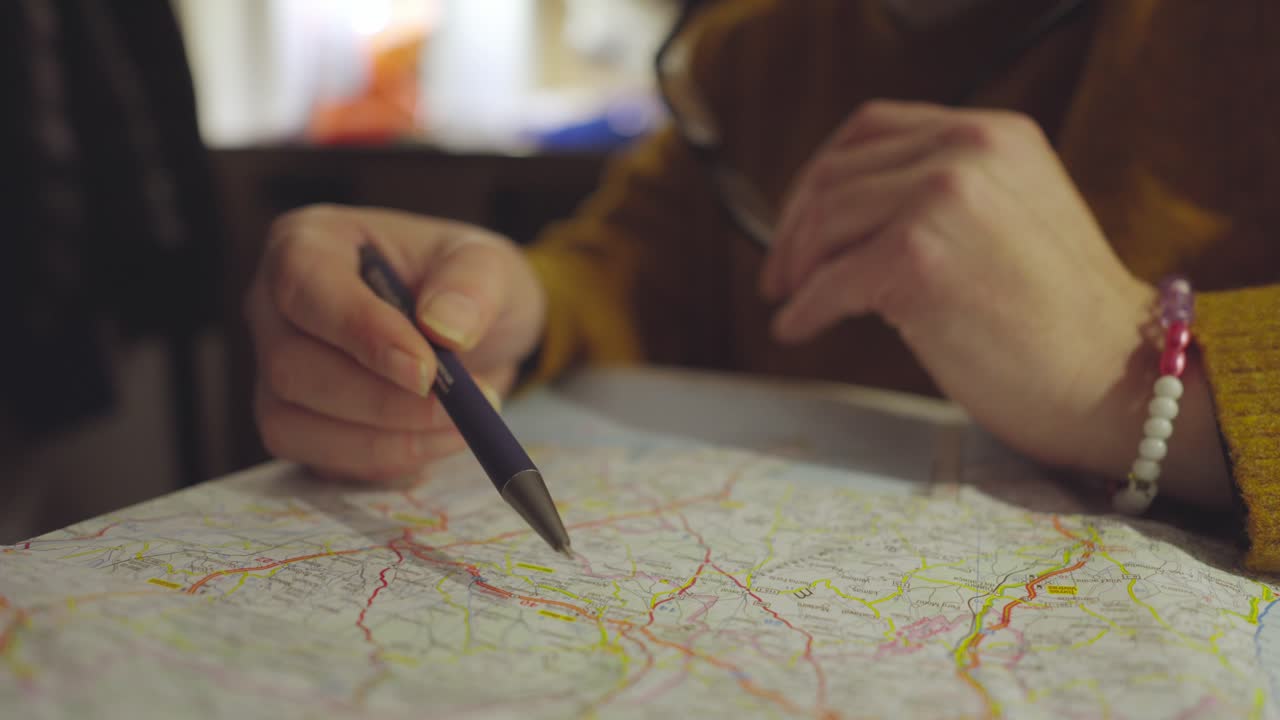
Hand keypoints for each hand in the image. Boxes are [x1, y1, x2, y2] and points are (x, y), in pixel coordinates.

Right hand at [244, 204, 545, 481]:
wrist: (471, 332)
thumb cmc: (465, 284)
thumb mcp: (489, 265)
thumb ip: (472, 284)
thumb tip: (444, 327)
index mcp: (308, 243)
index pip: (306, 286)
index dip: (360, 332)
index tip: (426, 370)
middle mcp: (274, 307)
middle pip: (292, 366)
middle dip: (382, 401)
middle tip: (462, 407)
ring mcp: (274, 370)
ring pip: (294, 423)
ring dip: (386, 440)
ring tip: (462, 425)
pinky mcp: (295, 425)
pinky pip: (319, 460)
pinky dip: (383, 461)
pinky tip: (432, 442)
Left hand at [762, 100, 1230, 508]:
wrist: (1118, 378)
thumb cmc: (1060, 319)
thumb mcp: (1010, 216)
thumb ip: (941, 193)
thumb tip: (840, 216)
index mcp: (993, 133)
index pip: (871, 129)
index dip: (817, 174)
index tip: (797, 220)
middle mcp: (967, 151)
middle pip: (836, 174)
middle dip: (794, 228)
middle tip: (777, 275)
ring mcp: (943, 198)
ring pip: (825, 222)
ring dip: (795, 268)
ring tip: (789, 302)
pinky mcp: (918, 258)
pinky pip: (829, 281)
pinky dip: (804, 308)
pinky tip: (796, 328)